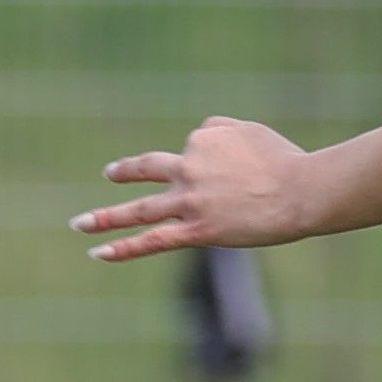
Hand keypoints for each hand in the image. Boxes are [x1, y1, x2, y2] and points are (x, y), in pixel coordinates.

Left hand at [71, 115, 317, 260]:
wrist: (301, 191)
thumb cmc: (284, 161)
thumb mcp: (250, 130)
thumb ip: (220, 128)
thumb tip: (200, 132)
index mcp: (201, 140)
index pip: (192, 149)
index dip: (214, 162)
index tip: (240, 171)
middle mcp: (188, 168)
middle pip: (147, 169)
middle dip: (125, 172)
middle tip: (110, 174)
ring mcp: (189, 201)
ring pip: (139, 210)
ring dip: (105, 217)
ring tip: (79, 224)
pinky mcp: (197, 230)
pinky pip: (152, 241)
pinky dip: (123, 248)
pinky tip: (98, 253)